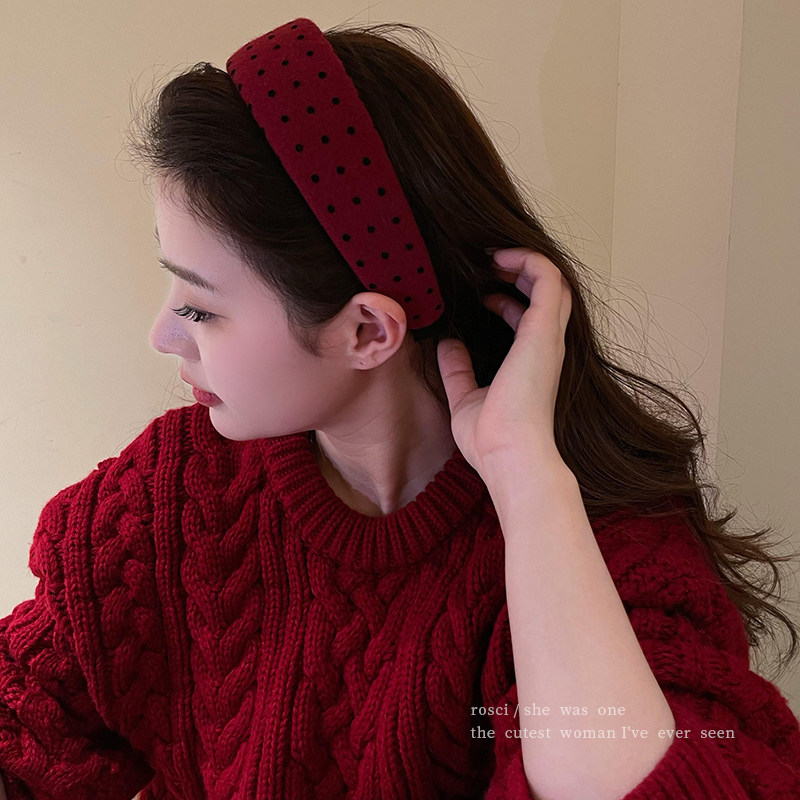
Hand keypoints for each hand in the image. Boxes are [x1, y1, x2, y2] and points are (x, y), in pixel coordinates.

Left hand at [436, 248, 571, 480]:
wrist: (508, 455)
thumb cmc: (491, 438)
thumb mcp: (465, 397)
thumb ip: (458, 369)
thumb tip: (447, 344)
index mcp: (531, 361)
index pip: (529, 316)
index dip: (507, 297)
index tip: (480, 291)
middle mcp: (546, 345)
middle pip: (548, 292)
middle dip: (520, 270)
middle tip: (488, 262)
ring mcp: (548, 336)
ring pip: (553, 279)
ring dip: (524, 260)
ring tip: (492, 255)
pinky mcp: (543, 329)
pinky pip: (547, 278)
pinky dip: (527, 260)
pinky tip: (499, 258)